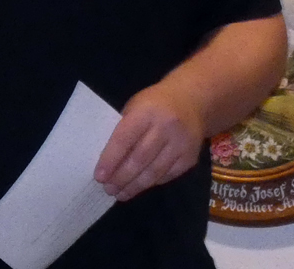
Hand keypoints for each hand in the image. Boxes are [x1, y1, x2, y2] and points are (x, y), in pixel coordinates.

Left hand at [94, 83, 203, 200]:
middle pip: (139, 159)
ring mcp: (181, 142)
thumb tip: (110, 164)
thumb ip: (124, 130)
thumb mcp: (136, 107)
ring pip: (154, 171)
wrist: (193, 100)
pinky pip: (168, 175)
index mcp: (147, 111)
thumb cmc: (156, 103)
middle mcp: (166, 126)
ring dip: (135, 186)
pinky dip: (152, 182)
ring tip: (121, 194)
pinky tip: (140, 186)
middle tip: (108, 189)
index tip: (99, 177)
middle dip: (121, 177)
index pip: (124, 139)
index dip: (111, 160)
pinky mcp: (190, 156)